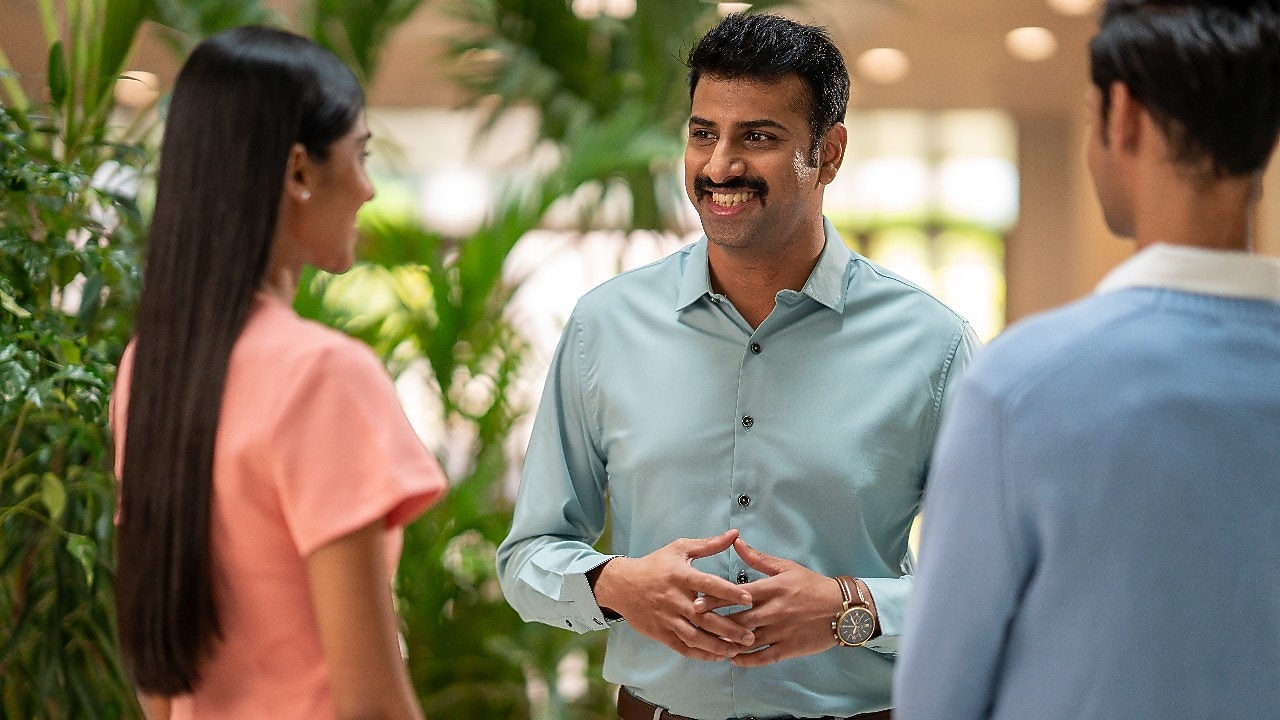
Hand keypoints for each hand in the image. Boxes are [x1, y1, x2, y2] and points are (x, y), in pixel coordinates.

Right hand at [589, 529, 754, 661]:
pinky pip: (683, 647)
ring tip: (737, 650)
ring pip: (696, 637)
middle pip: (706, 618)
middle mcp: (675, 599)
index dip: (730, 592)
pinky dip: (701, 654)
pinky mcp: (661, 633)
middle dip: (730, 629)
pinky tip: (717, 656)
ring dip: (718, 646)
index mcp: (681, 577)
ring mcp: (667, 619)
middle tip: (751, 635)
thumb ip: (709, 544)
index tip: (749, 599)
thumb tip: (735, 534)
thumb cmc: (654, 565)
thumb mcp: (679, 549)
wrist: (621, 585)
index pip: (709, 585)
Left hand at [693, 537, 841, 666]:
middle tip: (695, 625)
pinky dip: (746, 660)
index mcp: (773, 589)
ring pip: (749, 640)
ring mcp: (782, 631)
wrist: (842, 608)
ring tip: (709, 643)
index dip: (716, 599)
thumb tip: (736, 543)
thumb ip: (758, 559)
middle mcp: (775, 611)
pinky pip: (763, 657)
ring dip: (728, 643)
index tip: (696, 602)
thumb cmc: (812, 585)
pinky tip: (733, 659)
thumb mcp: (786, 567)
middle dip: (715, 623)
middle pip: (740, 619)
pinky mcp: (789, 648)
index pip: (739, 595)